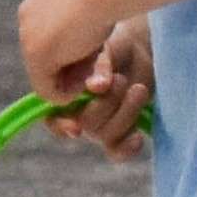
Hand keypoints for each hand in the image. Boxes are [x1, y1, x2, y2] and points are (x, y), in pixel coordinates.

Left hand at [15, 0, 123, 110]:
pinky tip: (84, 85)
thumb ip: (80, 31)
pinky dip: (65, 94)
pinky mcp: (36, 56)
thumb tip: (82, 57)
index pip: (49, 37)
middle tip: (92, 68)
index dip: (71, 52)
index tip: (92, 56)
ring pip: (45, 74)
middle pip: (45, 56)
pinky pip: (45, 89)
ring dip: (70, 80)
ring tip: (92, 72)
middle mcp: (27, 15)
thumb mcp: (91, 11)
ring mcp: (27, 36)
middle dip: (69, 68)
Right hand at [50, 17, 154, 160]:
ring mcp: (101, 122)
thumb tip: (95, 87)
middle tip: (120, 80)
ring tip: (138, 90)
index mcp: (64, 89)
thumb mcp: (102, 49)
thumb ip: (93, 66)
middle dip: (105, 105)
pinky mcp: (122, 130)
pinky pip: (116, 151)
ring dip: (125, 113)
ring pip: (104, 135)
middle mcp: (79, 110)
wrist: (145, 48)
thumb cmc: (116, 44)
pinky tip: (138, 136)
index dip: (60, 124)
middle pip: (84, 124)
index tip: (76, 127)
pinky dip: (127, 146)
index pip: (51, 115)